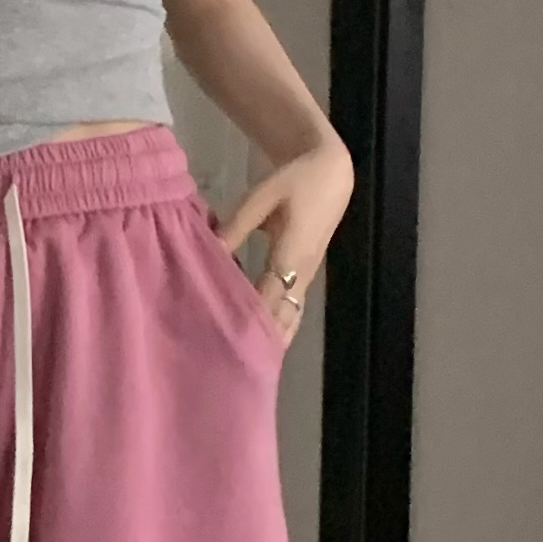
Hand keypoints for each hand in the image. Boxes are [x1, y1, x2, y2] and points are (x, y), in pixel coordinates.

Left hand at [215, 136, 353, 346]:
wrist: (331, 173)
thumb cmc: (295, 181)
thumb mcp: (262, 196)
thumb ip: (236, 226)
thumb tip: (211, 251)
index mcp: (291, 252)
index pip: (269, 296)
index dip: (252, 320)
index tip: (232, 343)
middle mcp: (302, 272)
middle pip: (282, 315)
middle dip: (261, 340)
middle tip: (235, 367)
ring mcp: (308, 277)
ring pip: (290, 318)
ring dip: (273, 341)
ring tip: (252, 368)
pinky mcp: (307, 277)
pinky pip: (294, 311)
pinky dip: (282, 330)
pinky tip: (268, 348)